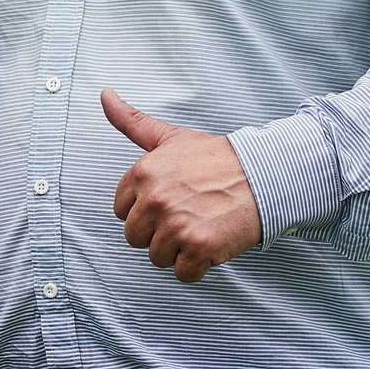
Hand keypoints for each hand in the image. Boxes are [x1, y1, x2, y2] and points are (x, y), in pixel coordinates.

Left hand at [101, 89, 262, 281]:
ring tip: (201, 225)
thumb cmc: (218, 158)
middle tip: (187, 215)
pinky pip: (183, 274)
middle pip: (135, 238)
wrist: (264, 175)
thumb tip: (105, 95)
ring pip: (158, 257)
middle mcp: (155, 200)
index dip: (146, 210)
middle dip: (159, 232)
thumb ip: (132, 122)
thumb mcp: (171, 138)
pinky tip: (212, 243)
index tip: (169, 201)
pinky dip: (199, 266)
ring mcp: (176, 225)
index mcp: (142, 174)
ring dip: (179, 249)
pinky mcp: (199, 248)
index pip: (121, 211)